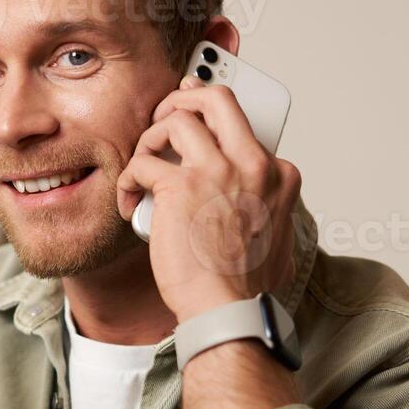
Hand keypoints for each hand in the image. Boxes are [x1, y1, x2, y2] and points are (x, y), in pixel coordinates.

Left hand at [117, 75, 301, 323]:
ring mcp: (217, 172)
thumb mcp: (278, 237)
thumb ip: (267, 210)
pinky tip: (130, 200)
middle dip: (184, 98)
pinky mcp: (180, 188)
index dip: (211, 121)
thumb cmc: (245, 286)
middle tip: (165, 116)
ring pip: (176, 120)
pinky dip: (129, 178)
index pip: (243, 126)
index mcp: (276, 175)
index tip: (192, 115)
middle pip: (216, 100)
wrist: (228, 311)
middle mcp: (251, 164)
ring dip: (150, 139)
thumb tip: (257, 206)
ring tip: (144, 166)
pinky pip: (143, 163)